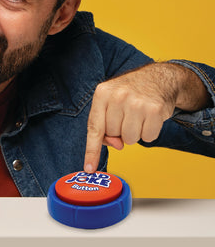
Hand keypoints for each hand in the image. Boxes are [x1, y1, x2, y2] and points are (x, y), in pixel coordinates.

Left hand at [83, 63, 208, 172]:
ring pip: (130, 139)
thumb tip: (116, 145)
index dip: (91, 150)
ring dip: (134, 133)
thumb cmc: (128, 93)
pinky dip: (149, 131)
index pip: (94, 127)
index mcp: (102, 93)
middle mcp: (118, 96)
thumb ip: (105, 125)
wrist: (157, 78)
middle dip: (119, 130)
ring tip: (137, 116)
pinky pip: (148, 137)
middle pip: (113, 135)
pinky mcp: (155, 109)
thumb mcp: (110, 102)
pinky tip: (148, 117)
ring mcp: (137, 103)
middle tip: (126, 115)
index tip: (89, 168)